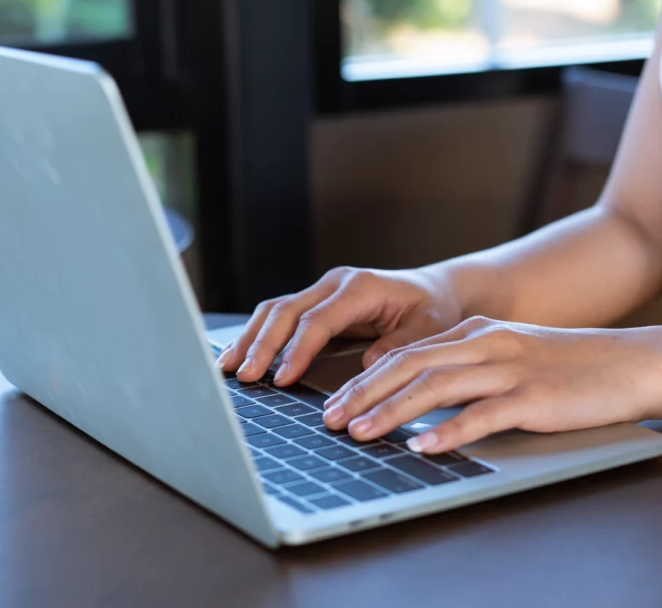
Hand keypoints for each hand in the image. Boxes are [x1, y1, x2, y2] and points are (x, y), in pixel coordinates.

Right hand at [217, 266, 463, 385]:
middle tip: (245, 376)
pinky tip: (240, 356)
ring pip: (274, 309)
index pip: (318, 320)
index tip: (282, 378)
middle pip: (286, 311)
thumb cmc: (433, 311)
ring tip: (228, 368)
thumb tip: (368, 365)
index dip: (297, 349)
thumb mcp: (430, 329)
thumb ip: (401, 345)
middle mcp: (335, 283)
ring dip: (250, 338)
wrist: (434, 292)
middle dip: (262, 344)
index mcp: (361, 288)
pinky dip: (257, 334)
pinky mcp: (313, 301)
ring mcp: (321, 289)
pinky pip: (278, 315)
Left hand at [321, 316, 661, 452]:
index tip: (336, 403)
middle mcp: (487, 344)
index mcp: (477, 334)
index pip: (407, 353)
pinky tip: (423, 447)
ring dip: (391, 411)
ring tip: (359, 433)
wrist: (636, 362)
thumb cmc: (572, 366)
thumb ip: (470, 368)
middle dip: (364, 393)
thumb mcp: (512, 355)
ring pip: (436, 386)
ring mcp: (510, 369)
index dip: (366, 379)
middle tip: (330, 420)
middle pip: (410, 365)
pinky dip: (450, 430)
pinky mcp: (535, 396)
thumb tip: (424, 401)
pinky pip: (483, 415)